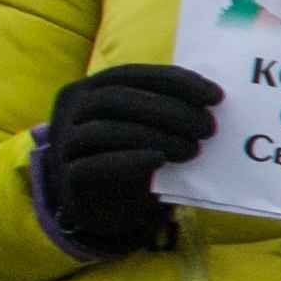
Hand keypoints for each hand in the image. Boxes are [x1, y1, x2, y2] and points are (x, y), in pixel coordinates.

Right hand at [34, 63, 220, 255]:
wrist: (101, 206)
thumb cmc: (130, 157)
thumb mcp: (147, 128)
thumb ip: (166, 111)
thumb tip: (212, 101)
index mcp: (90, 88)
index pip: (132, 74)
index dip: (175, 81)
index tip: (215, 96)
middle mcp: (72, 109)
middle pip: (118, 98)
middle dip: (169, 109)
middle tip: (209, 127)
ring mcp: (65, 142)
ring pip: (106, 130)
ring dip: (156, 136)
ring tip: (193, 149)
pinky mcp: (68, 176)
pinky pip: (94, 165)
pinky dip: (129, 160)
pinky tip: (158, 160)